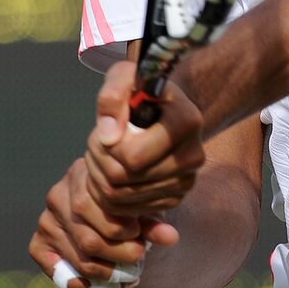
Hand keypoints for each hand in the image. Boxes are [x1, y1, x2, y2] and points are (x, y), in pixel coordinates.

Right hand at [28, 157, 178, 287]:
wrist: (111, 212)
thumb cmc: (127, 206)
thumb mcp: (142, 207)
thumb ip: (154, 221)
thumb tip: (170, 237)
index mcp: (84, 174)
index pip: (101, 207)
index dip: (124, 229)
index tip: (140, 235)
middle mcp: (58, 193)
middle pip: (89, 237)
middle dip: (119, 253)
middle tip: (138, 256)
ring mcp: (47, 218)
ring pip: (79, 256)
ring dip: (107, 272)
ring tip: (128, 272)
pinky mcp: (39, 241)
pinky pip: (50, 265)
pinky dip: (73, 281)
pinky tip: (93, 286)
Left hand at [84, 62, 205, 216]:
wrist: (163, 107)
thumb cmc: (140, 89)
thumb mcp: (123, 76)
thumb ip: (112, 96)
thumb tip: (108, 137)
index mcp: (186, 121)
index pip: (132, 157)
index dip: (106, 147)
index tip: (103, 129)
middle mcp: (193, 155)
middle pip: (123, 180)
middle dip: (98, 162)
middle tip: (95, 143)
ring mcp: (186, 181)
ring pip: (121, 199)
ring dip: (100, 178)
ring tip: (102, 155)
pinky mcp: (175, 198)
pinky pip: (127, 211)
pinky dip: (109, 196)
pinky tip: (110, 172)